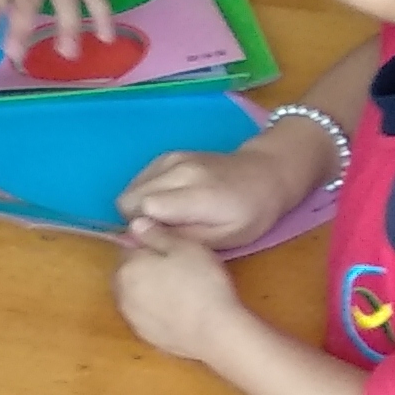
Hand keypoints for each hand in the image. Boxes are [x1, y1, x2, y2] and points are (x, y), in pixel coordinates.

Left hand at [113, 219, 246, 360]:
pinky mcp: (145, 336)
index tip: (172, 248)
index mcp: (127, 268)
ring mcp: (132, 318)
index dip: (150, 245)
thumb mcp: (184, 247)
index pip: (129, 247)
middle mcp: (121, 294)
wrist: (214, 332)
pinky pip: (147, 316)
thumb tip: (135, 224)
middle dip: (147, 268)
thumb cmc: (201, 282)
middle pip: (130, 272)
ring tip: (180, 290)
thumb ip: (156, 234)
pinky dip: (157, 311)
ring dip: (150, 290)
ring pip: (137, 295)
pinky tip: (179, 310)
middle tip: (178, 268)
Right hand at [117, 141, 302, 250]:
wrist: (266, 173)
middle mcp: (178, 171)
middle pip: (128, 198)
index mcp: (197, 194)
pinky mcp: (167, 155)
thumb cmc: (251, 213)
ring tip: (167, 216)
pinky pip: (139, 178)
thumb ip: (183, 238)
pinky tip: (167, 201)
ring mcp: (171, 159)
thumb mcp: (226, 238)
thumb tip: (143, 235)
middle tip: (163, 230)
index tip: (159, 238)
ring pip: (129, 188)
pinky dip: (144, 193)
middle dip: (136, 219)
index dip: (142, 228)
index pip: (143, 208)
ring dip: (139, 206)